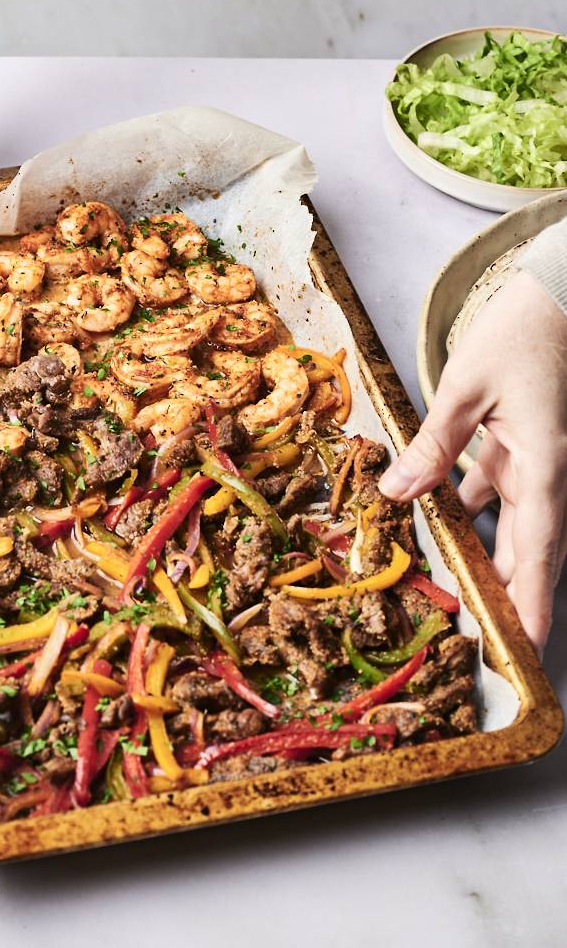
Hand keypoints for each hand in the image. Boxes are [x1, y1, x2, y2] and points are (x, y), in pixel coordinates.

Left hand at [378, 268, 566, 653]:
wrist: (553, 298)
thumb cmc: (519, 335)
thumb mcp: (465, 389)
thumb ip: (432, 447)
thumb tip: (397, 494)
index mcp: (545, 465)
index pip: (537, 552)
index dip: (531, 604)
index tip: (525, 648)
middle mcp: (550, 474)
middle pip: (532, 553)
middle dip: (515, 602)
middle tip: (495, 649)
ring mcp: (540, 463)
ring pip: (517, 529)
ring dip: (494, 565)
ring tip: (470, 603)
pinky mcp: (526, 449)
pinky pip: (503, 496)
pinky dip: (477, 516)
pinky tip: (446, 529)